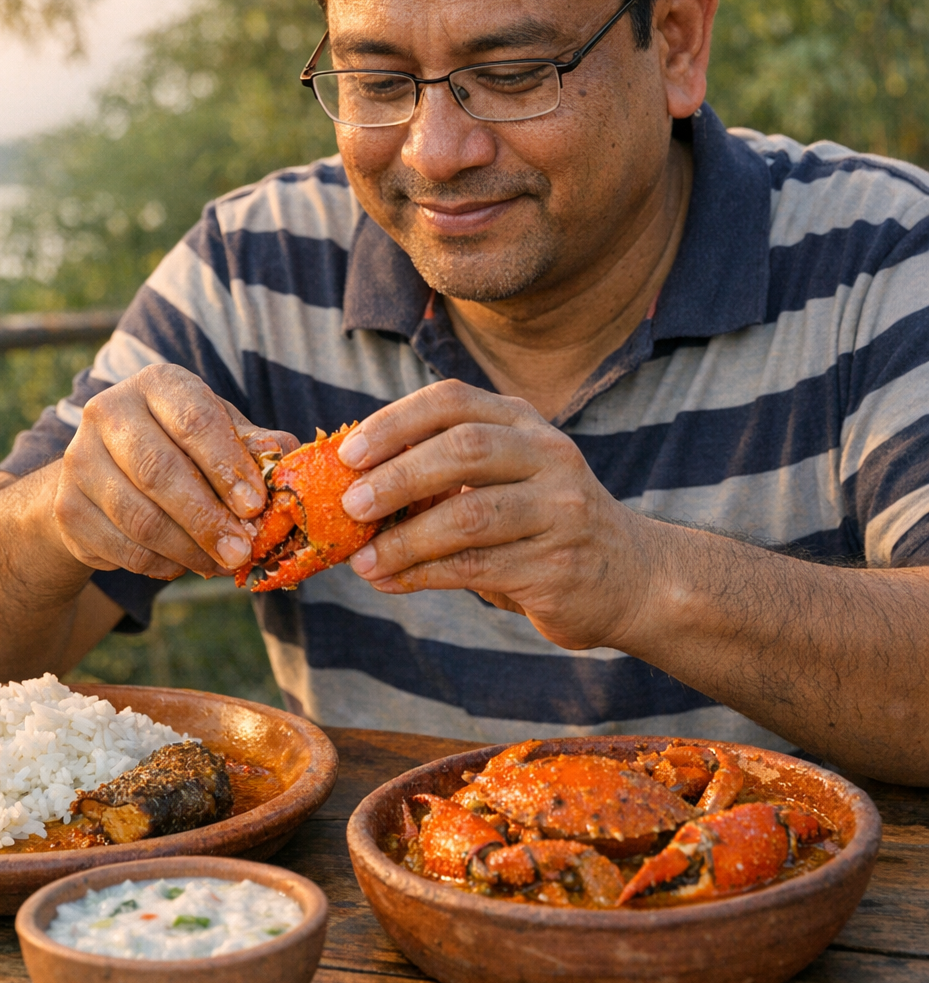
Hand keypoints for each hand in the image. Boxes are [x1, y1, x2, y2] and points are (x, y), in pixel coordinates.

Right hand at [52, 365, 296, 579]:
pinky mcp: (67, 507)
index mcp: (157, 384)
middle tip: (241, 551)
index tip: (255, 506)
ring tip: (221, 564)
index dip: (227, 466)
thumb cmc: (179, 445)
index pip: (194, 421)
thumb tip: (287, 456)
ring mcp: (80, 459)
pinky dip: (159, 564)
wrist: (104, 472)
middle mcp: (108, 411)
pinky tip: (184, 566)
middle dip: (207, 518)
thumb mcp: (219, 433)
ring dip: (187, 549)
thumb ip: (252, 445)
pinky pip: (120, 546)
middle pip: (160, 471)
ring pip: (139, 516)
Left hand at [337, 380, 652, 651]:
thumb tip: (354, 485)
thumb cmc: (545, 522)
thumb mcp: (509, 477)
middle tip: (350, 505)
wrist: (635, 577)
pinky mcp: (558, 566)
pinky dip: (423, 575)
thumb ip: (446, 472)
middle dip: (398, 476)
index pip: (454, 401)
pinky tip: (391, 581)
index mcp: (525, 424)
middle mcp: (548, 457)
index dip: (395, 423)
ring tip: (362, 560)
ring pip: (469, 516)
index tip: (348, 453)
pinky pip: (477, 568)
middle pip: (464, 449)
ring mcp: (559, 511)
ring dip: (404, 540)